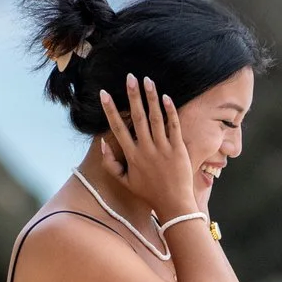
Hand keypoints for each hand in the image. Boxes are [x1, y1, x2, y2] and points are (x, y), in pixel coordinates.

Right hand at [96, 74, 199, 221]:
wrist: (174, 204)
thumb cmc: (149, 193)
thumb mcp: (125, 182)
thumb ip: (110, 163)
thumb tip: (102, 143)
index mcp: (132, 156)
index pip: (117, 127)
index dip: (110, 109)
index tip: (104, 93)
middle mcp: (146, 149)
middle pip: (137, 117)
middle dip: (133, 95)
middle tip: (129, 77)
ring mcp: (163, 148)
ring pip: (156, 118)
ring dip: (151, 97)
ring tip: (147, 80)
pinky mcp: (178, 149)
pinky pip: (174, 126)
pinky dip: (170, 111)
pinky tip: (166, 97)